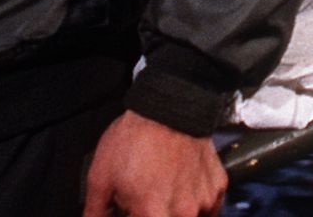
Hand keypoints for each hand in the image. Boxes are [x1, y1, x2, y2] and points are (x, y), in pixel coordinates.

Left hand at [81, 111, 224, 216]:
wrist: (169, 106)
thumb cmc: (136, 138)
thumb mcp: (100, 177)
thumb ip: (95, 212)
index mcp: (152, 215)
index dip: (133, 216)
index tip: (129, 211)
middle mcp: (182, 214)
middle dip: (153, 214)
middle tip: (145, 201)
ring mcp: (204, 201)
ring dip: (174, 211)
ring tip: (162, 190)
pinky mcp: (217, 188)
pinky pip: (207, 206)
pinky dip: (193, 201)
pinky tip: (180, 186)